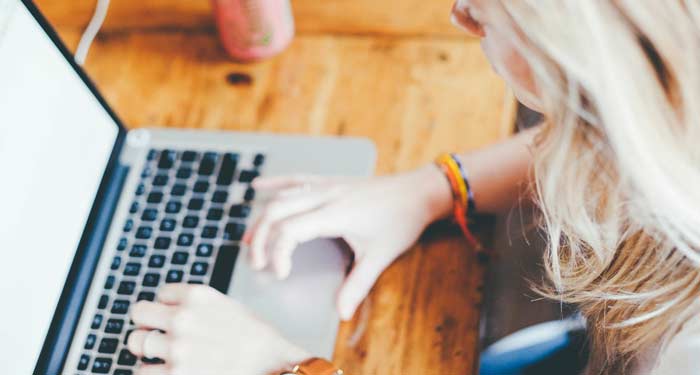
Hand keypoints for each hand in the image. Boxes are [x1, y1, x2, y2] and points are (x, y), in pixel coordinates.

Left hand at [127, 284, 308, 374]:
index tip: (176, 315)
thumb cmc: (254, 337)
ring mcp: (176, 347)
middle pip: (139, 313)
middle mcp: (183, 318)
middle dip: (148, 323)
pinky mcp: (175, 374)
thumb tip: (168, 308)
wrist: (272, 364)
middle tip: (158, 332)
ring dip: (148, 349)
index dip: (168, 305)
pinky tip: (169, 369)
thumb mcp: (226, 306)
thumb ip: (196, 305)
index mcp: (197, 296)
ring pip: (136, 342)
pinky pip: (143, 371)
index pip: (160, 293)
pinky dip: (152, 371)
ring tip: (164, 353)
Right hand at [244, 165, 451, 319]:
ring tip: (249, 241)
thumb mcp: (380, 256)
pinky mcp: (330, 181)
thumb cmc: (401, 221)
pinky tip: (258, 187)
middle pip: (277, 212)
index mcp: (335, 213)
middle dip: (261, 239)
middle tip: (258, 265)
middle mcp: (325, 195)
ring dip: (263, 218)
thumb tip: (341, 313)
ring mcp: (326, 185)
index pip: (290, 230)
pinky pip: (296, 179)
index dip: (278, 253)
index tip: (281, 275)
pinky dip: (275, 184)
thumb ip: (358, 285)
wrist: (419, 191)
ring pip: (283, 197)